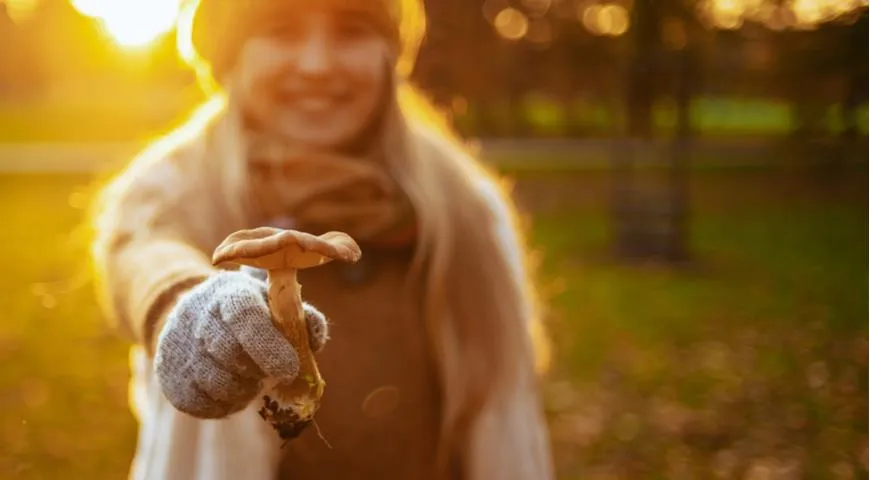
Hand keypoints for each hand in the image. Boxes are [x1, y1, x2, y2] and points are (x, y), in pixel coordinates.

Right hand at [154, 270, 328, 418]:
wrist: (192, 319)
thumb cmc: (247, 313)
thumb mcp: (273, 304)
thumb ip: (300, 318)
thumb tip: (314, 339)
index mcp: (230, 292)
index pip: (243, 315)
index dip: (268, 344)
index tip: (290, 369)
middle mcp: (198, 314)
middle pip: (229, 352)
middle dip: (258, 369)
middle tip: (271, 372)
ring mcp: (179, 345)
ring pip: (217, 382)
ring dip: (243, 390)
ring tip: (251, 379)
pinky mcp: (169, 376)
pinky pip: (203, 404)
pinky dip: (225, 405)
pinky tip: (232, 391)